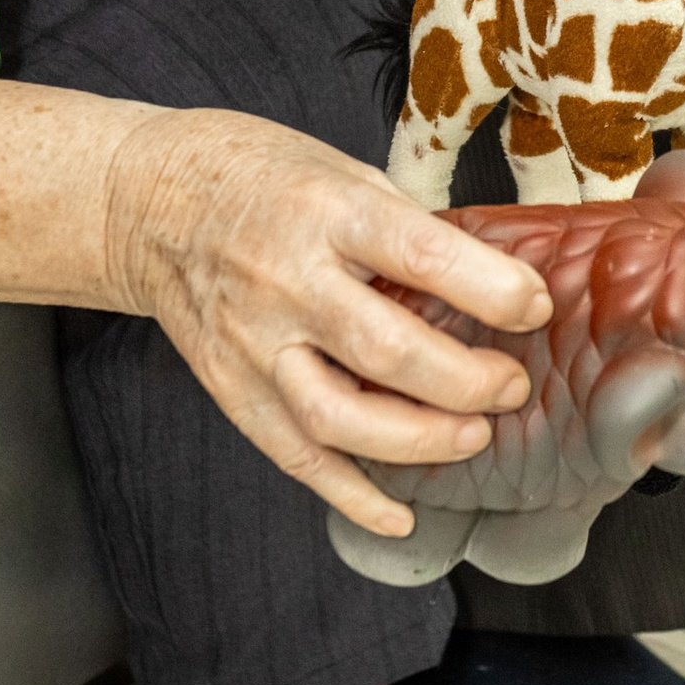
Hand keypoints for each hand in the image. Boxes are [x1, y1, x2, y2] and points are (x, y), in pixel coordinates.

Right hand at [108, 108, 554, 536]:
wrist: (151, 202)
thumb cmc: (259, 177)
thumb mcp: (343, 170)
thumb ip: (407, 228)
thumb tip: (493, 279)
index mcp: (327, 212)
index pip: (422, 256)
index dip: (492, 290)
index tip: (533, 306)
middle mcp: (287, 281)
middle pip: (388, 352)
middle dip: (467, 381)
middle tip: (509, 386)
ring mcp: (255, 343)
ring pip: (340, 419)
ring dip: (420, 440)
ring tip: (471, 435)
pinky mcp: (234, 389)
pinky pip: (295, 457)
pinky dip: (351, 496)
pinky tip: (399, 513)